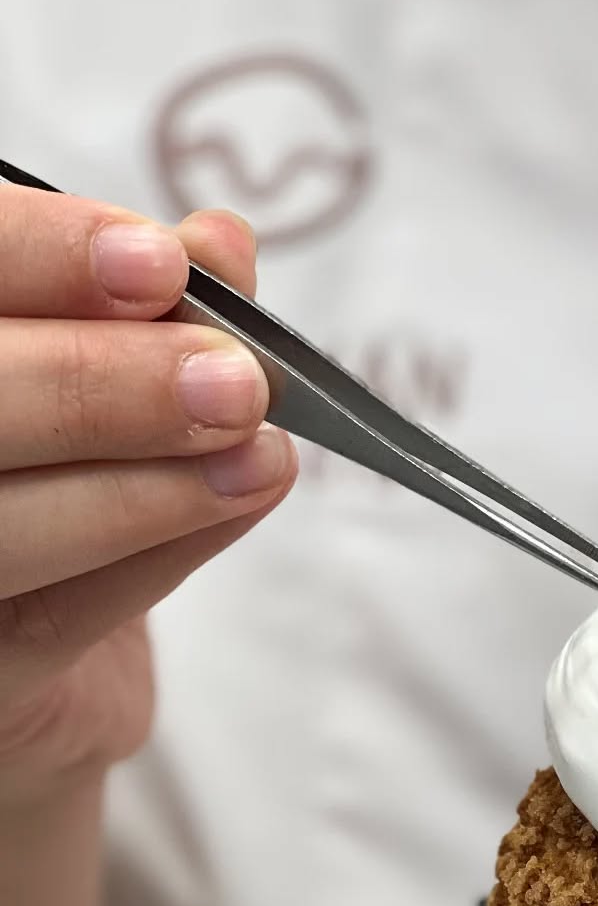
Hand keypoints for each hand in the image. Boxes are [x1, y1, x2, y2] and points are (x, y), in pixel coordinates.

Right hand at [0, 187, 295, 805]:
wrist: (41, 661)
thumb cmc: (54, 477)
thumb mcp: (95, 370)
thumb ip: (145, 306)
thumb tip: (221, 244)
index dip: (34, 256)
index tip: (159, 263)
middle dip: (100, 383)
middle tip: (234, 381)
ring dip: (141, 482)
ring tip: (256, 449)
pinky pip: (48, 614)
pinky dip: (153, 548)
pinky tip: (236, 497)